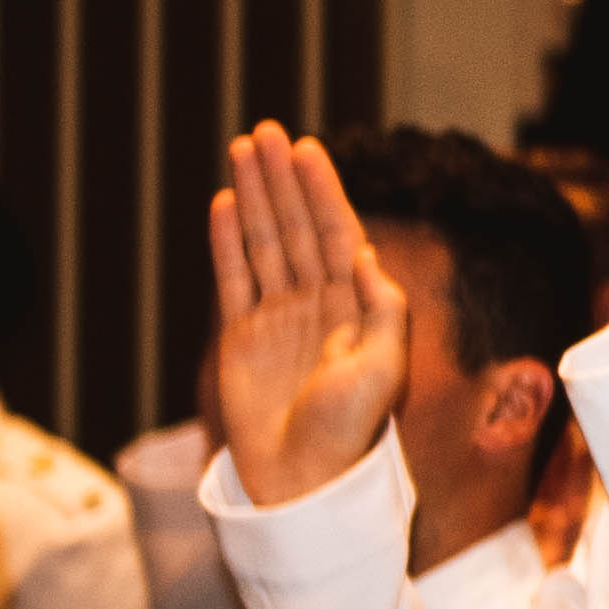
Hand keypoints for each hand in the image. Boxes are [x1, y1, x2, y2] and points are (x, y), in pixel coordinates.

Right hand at [209, 128, 417, 510]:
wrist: (302, 477)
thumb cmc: (350, 430)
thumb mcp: (384, 368)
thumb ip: (382, 310)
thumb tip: (365, 254)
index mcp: (356, 306)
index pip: (335, 232)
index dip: (322, 190)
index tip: (307, 148)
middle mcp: (316, 303)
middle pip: (294, 226)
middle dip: (281, 179)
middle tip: (264, 131)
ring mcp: (276, 316)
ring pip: (262, 242)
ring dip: (253, 196)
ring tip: (242, 150)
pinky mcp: (240, 336)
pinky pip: (232, 278)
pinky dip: (226, 241)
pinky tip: (224, 204)